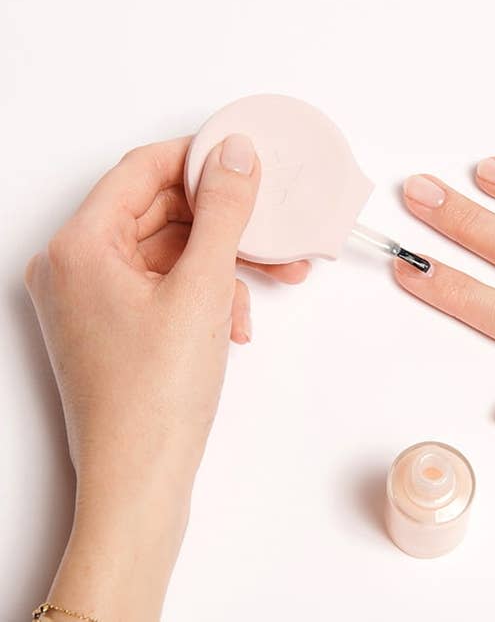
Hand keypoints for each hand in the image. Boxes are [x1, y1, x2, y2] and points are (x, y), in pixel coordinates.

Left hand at [25, 134, 308, 619]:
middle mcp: (77, 267)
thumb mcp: (202, 289)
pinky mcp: (117, 324)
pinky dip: (206, 293)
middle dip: (225, 222)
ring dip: (224, 263)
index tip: (245, 158)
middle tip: (272, 226)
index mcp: (80, 246)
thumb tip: (234, 154)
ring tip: (272, 279)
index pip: (143, 170)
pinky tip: (236, 322)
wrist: (140, 483)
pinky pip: (167, 285)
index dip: (199, 159)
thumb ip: (223, 212)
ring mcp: (96, 298)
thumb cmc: (155, 398)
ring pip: (171, 251)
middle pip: (161, 212)